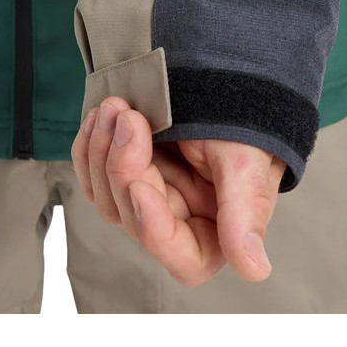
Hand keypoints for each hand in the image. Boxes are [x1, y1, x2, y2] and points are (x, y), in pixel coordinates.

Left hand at [71, 97, 285, 285]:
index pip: (186, 258)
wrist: (227, 76)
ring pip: (108, 198)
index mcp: (219, 231)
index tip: (141, 186)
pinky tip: (100, 118)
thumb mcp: (246, 162)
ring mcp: (152, 197)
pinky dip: (91, 147)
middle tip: (128, 119)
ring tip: (115, 108)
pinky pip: (96, 175)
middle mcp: (182, 221)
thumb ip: (246, 213)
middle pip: (136, 220)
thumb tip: (255, 270)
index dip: (155, 229)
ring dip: (103, 152)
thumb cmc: (246, 121)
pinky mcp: (128, 172)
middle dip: (125, 168)